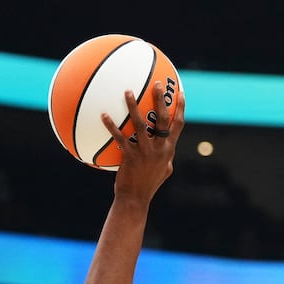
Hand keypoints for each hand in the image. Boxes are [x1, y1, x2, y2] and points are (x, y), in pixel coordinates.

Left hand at [101, 83, 184, 204]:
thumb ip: (166, 157)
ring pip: (141, 124)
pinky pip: (120, 137)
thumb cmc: (148, 185)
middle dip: (161, 99)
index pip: (178, 125)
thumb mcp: (163, 171)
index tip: (179, 92)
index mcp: (168, 150)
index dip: (180, 108)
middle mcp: (159, 149)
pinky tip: (103, 115)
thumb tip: (167, 149)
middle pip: (162, 119)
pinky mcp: (130, 156)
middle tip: (157, 83)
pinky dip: (111, 126)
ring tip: (127, 91)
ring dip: (134, 106)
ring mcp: (144, 152)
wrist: (135, 200)